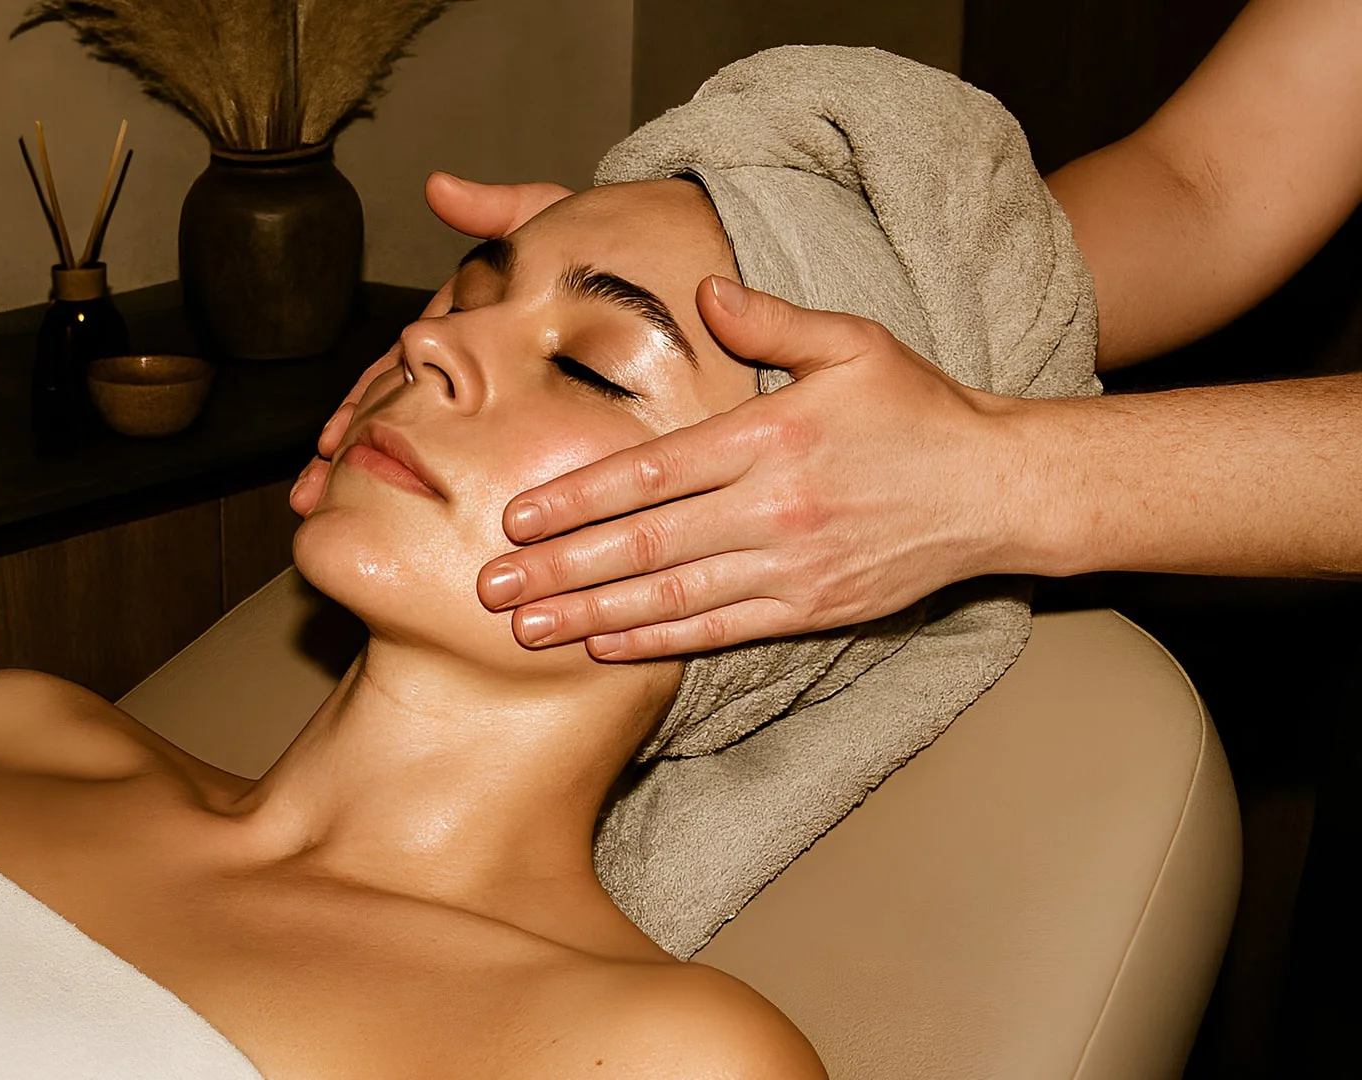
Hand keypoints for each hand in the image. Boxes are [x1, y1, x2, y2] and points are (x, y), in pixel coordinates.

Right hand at [289, 172, 572, 514]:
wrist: (667, 260)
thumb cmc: (605, 246)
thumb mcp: (551, 220)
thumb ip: (497, 210)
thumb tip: (438, 188)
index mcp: (467, 319)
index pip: (400, 368)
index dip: (362, 402)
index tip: (333, 440)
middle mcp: (471, 357)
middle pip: (397, 413)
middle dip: (354, 455)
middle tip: (313, 492)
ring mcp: (494, 388)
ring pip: (424, 436)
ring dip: (373, 473)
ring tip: (333, 508)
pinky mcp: (527, 411)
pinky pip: (472, 449)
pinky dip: (432, 475)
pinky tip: (403, 512)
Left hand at [476, 276, 1026, 658]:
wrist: (1000, 488)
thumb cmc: (917, 410)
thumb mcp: (853, 343)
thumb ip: (772, 320)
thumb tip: (705, 291)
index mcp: (771, 437)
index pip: (652, 472)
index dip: (579, 498)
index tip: (517, 517)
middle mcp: (773, 506)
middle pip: (646, 543)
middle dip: (560, 568)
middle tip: (490, 588)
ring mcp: (792, 565)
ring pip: (672, 596)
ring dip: (591, 614)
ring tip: (527, 629)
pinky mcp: (812, 608)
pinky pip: (720, 629)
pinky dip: (657, 641)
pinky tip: (603, 645)